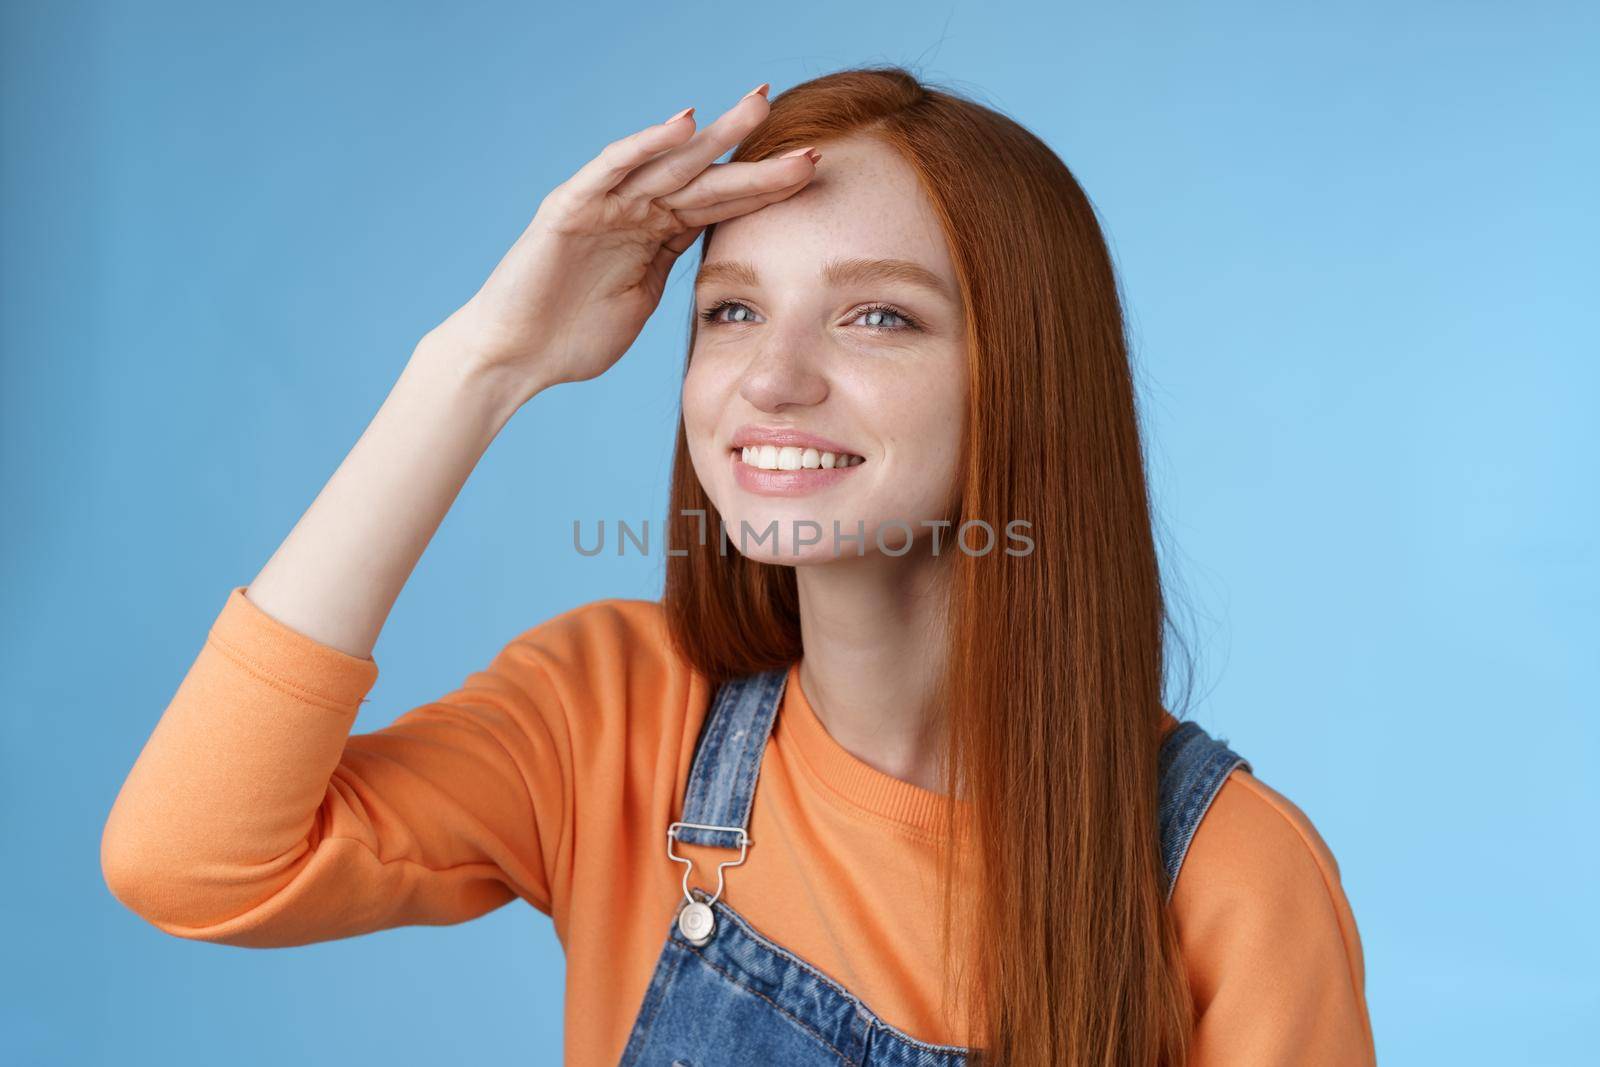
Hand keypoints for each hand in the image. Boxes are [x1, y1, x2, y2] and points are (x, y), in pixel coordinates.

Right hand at [429, 82, 821, 405]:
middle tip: (807, 137)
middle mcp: (636, 210)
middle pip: (708, 176)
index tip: (814, 175)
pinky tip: (683, 124)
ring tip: (758, 107)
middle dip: (757, 155)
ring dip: (716, 135)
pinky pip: (613, 167)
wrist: (513, 356)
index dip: (767, 190)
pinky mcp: (571, 205)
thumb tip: (719, 266)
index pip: (723, 205)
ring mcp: (605, 203)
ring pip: (670, 162)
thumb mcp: (640, 302)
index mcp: (658, 235)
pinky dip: (646, 143)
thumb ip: (673, 270)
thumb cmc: (572, 338)